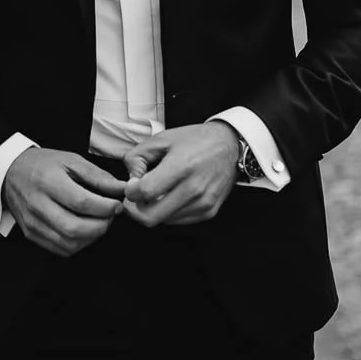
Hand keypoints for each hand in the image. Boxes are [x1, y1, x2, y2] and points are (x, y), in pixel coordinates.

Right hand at [1, 146, 125, 256]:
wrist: (10, 172)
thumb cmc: (43, 164)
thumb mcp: (71, 160)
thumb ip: (98, 176)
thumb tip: (121, 189)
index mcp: (48, 182)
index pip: (81, 202)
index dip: (105, 207)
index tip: (116, 205)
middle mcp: (37, 205)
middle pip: (75, 228)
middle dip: (101, 226)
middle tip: (109, 216)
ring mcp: (32, 223)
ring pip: (69, 243)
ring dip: (91, 237)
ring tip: (98, 223)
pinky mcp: (31, 234)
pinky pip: (61, 249)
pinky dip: (79, 244)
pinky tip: (84, 231)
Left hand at [120, 123, 239, 228]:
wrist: (230, 146)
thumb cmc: (196, 140)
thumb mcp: (162, 138)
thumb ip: (137, 156)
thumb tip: (130, 179)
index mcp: (181, 166)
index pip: (144, 192)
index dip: (130, 191)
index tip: (131, 185)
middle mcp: (193, 188)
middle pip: (150, 217)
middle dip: (135, 209)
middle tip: (135, 197)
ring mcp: (203, 203)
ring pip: (162, 221)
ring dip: (153, 210)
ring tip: (156, 192)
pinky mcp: (208, 212)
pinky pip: (178, 220)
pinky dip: (168, 212)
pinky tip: (170, 196)